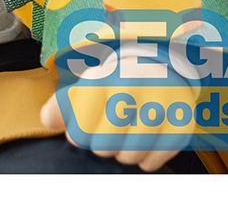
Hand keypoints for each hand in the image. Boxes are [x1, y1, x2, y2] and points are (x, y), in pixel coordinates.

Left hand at [40, 62, 194, 172]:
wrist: (161, 66)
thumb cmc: (116, 80)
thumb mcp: (87, 83)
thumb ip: (63, 103)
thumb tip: (47, 122)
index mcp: (104, 78)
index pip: (79, 131)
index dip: (79, 135)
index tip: (84, 128)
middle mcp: (132, 89)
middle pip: (103, 147)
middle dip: (101, 145)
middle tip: (108, 131)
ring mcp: (159, 106)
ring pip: (128, 157)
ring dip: (122, 153)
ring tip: (125, 134)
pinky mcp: (180, 125)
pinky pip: (153, 162)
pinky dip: (145, 159)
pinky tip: (144, 140)